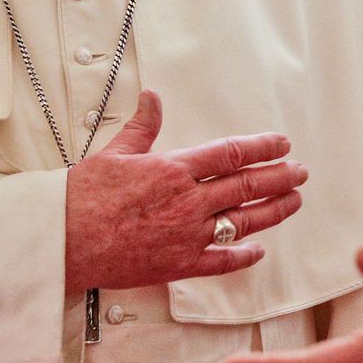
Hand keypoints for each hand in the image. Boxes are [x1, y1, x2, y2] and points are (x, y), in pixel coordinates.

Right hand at [65, 90, 306, 294]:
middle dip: (279, 177)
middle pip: (246, 186)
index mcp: (174, 168)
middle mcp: (188, 201)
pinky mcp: (179, 265)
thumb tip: (153, 97)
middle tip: (300, 172)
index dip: (263, 148)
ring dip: (274, 211)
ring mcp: (186, 235)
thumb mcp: (115, 151)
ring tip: (294, 201)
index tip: (282, 144)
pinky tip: (259, 251)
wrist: (62, 241)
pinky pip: (221, 261)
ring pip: (243, 222)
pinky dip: (243, 256)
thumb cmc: (83, 197)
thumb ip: (143, 126)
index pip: (231, 154)